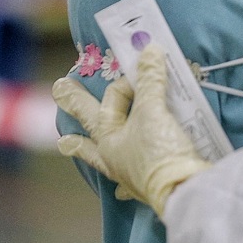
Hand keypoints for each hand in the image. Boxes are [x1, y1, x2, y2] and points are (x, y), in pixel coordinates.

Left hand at [53, 43, 210, 218]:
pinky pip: (126, 182)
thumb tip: (150, 51)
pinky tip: (118, 189)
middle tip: (58, 90)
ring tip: (67, 143)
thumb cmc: (160, 152)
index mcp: (108, 138)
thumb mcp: (155, 112)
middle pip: (91, 125)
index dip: (129, 81)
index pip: (114, 99)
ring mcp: (128, 172)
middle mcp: (113, 156)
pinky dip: (121, 182)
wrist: (183, 191)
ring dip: (85, 148)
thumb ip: (151, 82)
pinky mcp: (147, 183)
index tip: (147, 69)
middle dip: (76, 106)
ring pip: (100, 155)